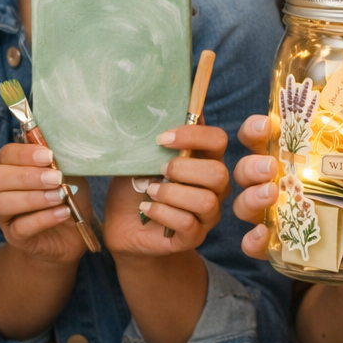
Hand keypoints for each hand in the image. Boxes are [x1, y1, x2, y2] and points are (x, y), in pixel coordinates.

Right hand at [0, 143, 94, 262]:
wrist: (75, 233)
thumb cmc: (70, 196)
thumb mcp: (71, 173)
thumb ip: (62, 160)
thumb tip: (61, 146)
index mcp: (11, 167)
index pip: (5, 155)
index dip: (24, 154)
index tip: (49, 156)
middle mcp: (0, 190)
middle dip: (28, 177)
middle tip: (56, 179)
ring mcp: (4, 216)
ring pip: (2, 203)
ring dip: (34, 198)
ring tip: (60, 196)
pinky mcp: (15, 237)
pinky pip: (20, 228)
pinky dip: (43, 218)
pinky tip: (63, 213)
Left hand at [103, 123, 229, 256]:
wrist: (124, 227)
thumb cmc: (135, 187)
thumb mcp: (141, 158)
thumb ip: (157, 139)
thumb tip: (171, 106)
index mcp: (204, 160)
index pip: (218, 140)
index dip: (193, 136)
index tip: (162, 139)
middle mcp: (214, 187)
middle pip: (219, 173)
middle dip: (183, 169)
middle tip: (158, 170)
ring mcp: (207, 214)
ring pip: (206, 201)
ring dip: (172, 193)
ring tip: (150, 191)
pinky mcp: (194, 236)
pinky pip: (188, 224)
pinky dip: (163, 213)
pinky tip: (147, 208)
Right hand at [232, 112, 342, 259]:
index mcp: (308, 153)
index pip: (273, 131)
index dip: (260, 124)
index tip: (271, 122)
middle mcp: (286, 180)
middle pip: (249, 162)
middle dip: (251, 160)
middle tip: (272, 164)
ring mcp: (281, 215)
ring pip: (244, 200)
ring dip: (251, 195)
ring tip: (273, 193)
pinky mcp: (283, 248)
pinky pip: (254, 243)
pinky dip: (253, 239)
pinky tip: (265, 236)